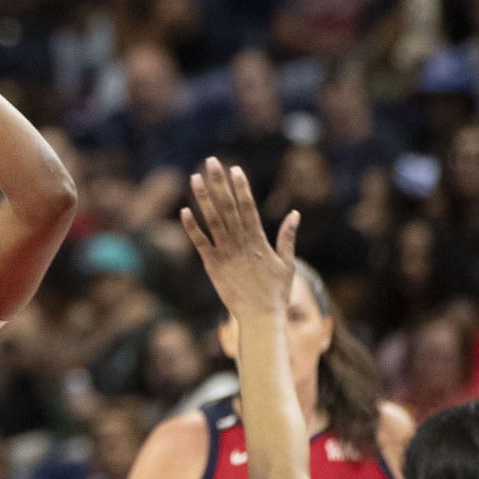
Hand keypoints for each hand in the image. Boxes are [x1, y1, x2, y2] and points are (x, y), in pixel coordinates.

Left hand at [180, 158, 296, 318]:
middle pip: (228, 206)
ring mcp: (225, 253)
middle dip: (219, 182)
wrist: (260, 317)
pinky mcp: (212, 266)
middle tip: (211, 161)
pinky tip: (184, 211)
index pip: (248, 206)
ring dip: (203, 198)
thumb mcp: (287, 263)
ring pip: (212, 220)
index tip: (235, 168)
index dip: (241, 186)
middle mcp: (241, 242)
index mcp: (259, 240)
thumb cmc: (276, 292)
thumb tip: (295, 214)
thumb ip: (288, 237)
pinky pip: (200, 243)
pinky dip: (192, 228)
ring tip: (195, 177)